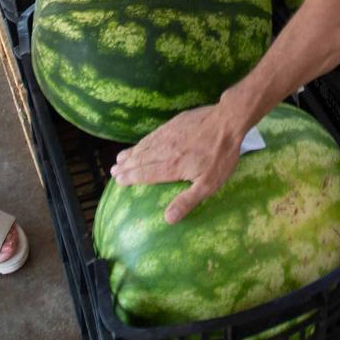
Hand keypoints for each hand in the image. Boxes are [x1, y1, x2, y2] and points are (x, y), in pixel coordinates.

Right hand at [110, 103, 246, 222]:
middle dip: (126, 166)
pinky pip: (154, 134)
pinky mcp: (175, 124)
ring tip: (120, 158)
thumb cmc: (220, 156)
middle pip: (141, 159)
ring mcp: (170, 135)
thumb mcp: (209, 184)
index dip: (130, 177)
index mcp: (172, 167)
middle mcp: (166, 150)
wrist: (227, 121)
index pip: (145, 174)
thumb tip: (168, 219)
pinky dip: (144, 140)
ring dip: (132, 153)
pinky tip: (141, 142)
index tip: (118, 180)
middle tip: (112, 171)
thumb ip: (187, 201)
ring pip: (145, 146)